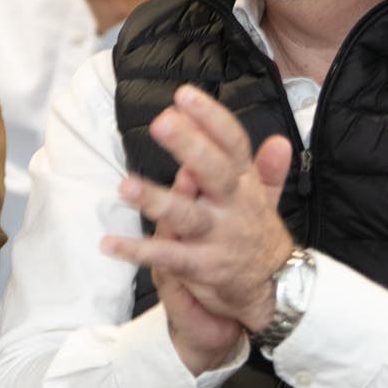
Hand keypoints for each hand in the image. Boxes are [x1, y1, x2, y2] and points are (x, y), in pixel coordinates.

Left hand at [102, 85, 294, 366]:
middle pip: (214, 171)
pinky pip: (167, 257)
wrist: (277, 292)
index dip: (211, 118)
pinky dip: (137, 251)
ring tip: (124, 186)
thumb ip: (268, 170)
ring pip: (186, 215)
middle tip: (161, 122)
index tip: (183, 95)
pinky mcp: (204, 267)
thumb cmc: (257, 235)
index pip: (233, 144)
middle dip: (190, 146)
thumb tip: (279, 139)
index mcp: (244, 184)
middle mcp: (234, 206)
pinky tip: (109, 242)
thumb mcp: (265, 200)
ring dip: (155, 200)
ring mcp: (219, 237)